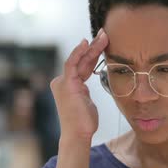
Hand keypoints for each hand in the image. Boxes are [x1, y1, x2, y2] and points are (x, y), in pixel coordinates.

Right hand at [50, 29, 108, 144]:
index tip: (103, 43)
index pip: (82, 65)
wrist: (78, 134)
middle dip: (93, 46)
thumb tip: (88, 85)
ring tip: (103, 36)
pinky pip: (72, 63)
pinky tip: (87, 43)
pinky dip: (79, 52)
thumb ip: (85, 91)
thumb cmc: (84, 122)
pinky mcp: (67, 84)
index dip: (93, 53)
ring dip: (91, 47)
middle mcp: (62, 81)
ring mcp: (63, 82)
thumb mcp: (86, 102)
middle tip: (104, 33)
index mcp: (69, 85)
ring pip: (79, 59)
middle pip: (81, 60)